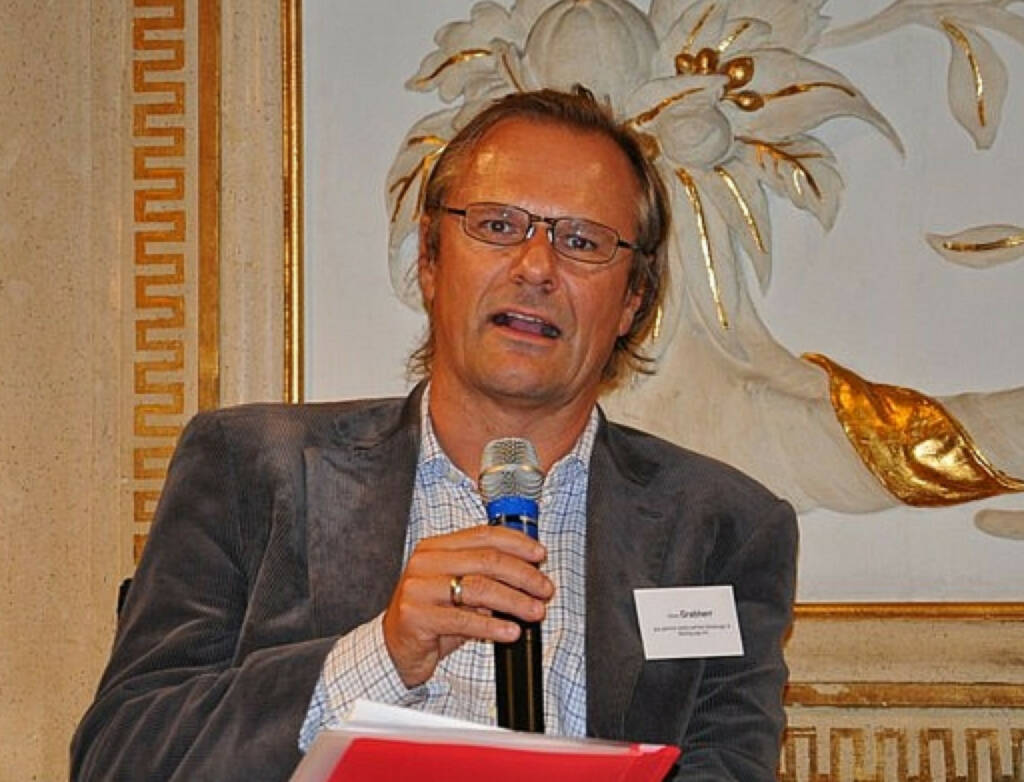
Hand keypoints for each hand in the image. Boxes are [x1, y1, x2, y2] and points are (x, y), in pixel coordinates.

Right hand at [381, 525, 553, 687]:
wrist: (395, 648)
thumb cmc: (431, 615)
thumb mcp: (456, 589)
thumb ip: (484, 577)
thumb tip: (528, 575)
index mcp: (436, 547)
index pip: (484, 535)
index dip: (517, 543)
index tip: (540, 555)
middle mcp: (425, 563)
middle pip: (486, 560)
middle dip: (523, 575)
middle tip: (544, 589)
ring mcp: (418, 588)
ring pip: (479, 588)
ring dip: (515, 601)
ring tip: (535, 611)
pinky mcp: (416, 616)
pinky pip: (464, 620)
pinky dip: (493, 626)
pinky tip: (510, 631)